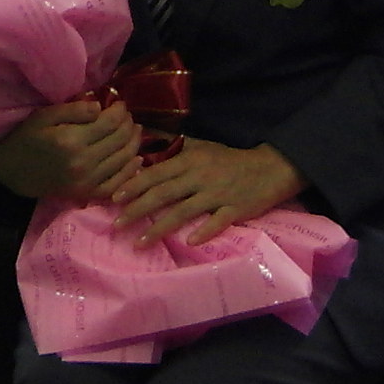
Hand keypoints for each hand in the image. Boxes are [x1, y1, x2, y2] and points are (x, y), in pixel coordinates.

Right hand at [0, 97, 141, 201]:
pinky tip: (136, 159)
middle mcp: (82, 162)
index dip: (119, 110)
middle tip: (127, 115)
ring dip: (134, 142)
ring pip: (124, 159)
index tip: (120, 103)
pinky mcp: (87, 193)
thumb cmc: (26, 138)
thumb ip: (74, 109)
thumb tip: (101, 107)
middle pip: (120, 140)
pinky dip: (130, 171)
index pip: (109, 123)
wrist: (12, 171)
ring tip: (134, 130)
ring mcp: (87, 181)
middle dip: (128, 124)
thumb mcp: (44, 116)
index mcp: (71, 140)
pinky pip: (117, 183)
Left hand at [110, 137, 304, 247]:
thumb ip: (175, 149)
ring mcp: (217, 194)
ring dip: (159, 228)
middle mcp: (200, 176)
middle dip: (137, 210)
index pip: (156, 173)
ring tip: (139, 243)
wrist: (270, 168)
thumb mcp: (201, 148)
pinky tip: (189, 243)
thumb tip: (144, 141)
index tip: (114, 198)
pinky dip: (204, 232)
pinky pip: (217, 222)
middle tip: (116, 225)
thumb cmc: (229, 160)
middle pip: (163, 194)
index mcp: (190, 160)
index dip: (134, 186)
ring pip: (183, 212)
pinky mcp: (235, 209)